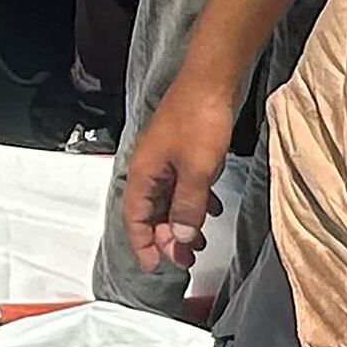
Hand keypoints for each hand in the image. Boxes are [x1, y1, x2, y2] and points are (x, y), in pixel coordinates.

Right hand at [116, 74, 238, 273]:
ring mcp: (164, 158)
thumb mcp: (198, 170)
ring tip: (199, 240)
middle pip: (150, 212)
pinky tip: (209, 208)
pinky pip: (181, 185)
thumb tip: (178, 239)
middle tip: (186, 258)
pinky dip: (192, 201)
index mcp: (143, 173)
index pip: (134, 219)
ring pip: (167, 200)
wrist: (211, 79)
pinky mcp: (181, 150)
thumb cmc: (200, 119)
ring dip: (180, 222)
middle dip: (166, 238)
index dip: (143, 245)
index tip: (155, 267)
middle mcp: (148, 168)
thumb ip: (188, 208)